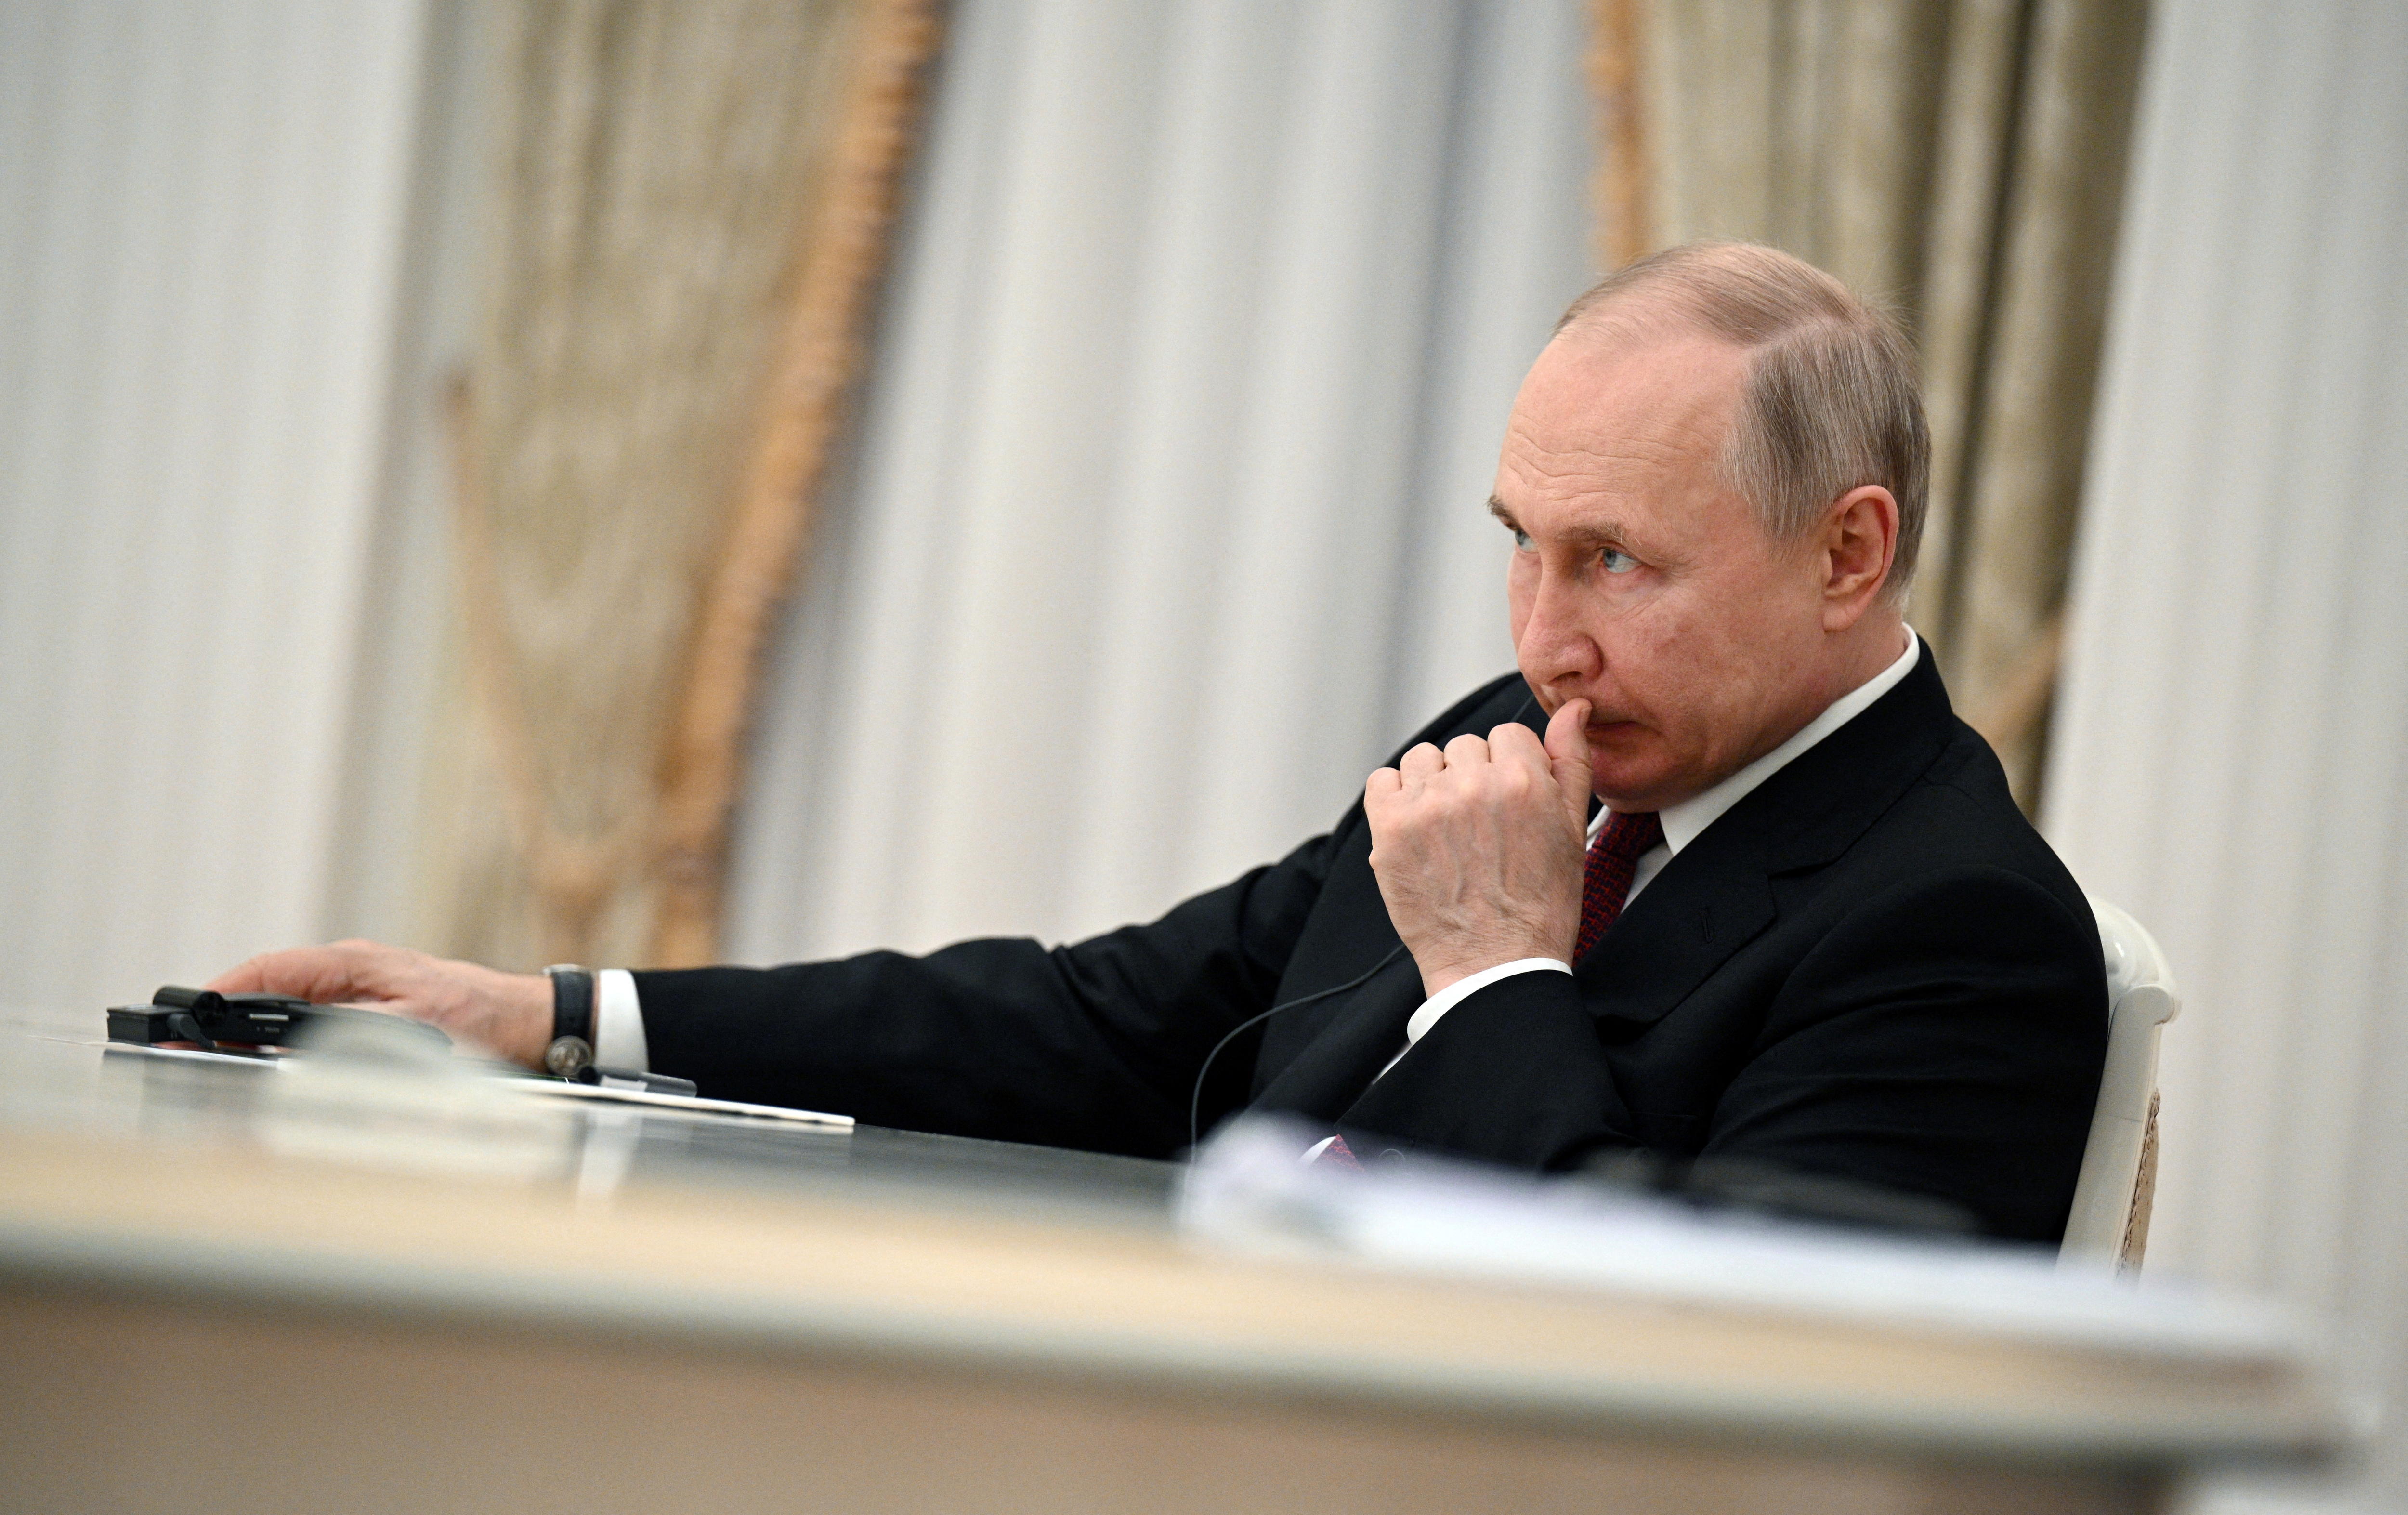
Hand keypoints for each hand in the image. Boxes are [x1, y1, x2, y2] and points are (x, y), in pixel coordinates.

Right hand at [204, 941, 554, 1068]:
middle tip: (189, 1052)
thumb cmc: (480, 1017)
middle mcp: (350, 973)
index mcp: (355, 964)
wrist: (525, 1021)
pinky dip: (288, 1048)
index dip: (225, 992)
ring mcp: (357, 993)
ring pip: (289, 1012)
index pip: (272, 969)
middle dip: (228, 1021)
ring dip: (255, 1038)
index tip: (192, 1015)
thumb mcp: (415, 1025)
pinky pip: (313, 1029)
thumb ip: (356, 1032)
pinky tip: (274, 1070)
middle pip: (270, 991)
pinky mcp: (368, 1015)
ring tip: (219, 1064)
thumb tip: (303, 1044)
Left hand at [1363, 700, 1593, 995]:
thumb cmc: (1539, 905)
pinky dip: (1394, 799)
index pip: (1507, 735)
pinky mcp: (1388, 830)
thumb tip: (1574, 708)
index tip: (1508, 805)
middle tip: (1480, 828)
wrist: (1494, 966)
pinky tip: (1416, 830)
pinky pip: (1382, 781)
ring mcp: (1426, 806)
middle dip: (1473, 777)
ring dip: (1433, 784)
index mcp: (1523, 780)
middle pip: (1465, 746)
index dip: (1510, 770)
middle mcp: (1472, 785)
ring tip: (1448, 831)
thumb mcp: (1573, 829)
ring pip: (1423, 759)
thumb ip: (1572, 760)